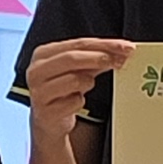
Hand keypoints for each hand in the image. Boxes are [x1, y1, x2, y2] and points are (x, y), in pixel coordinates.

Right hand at [21, 36, 137, 132]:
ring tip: (84, 86)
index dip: (105, 44)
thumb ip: (96, 57)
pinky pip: (75, 102)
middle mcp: (36, 70)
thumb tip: (123, 50)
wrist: (49, 120)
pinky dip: (80, 102)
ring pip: (75, 80)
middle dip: (100, 58)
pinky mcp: (46, 112)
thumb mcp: (78, 68)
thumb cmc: (65, 88)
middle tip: (121, 61)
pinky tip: (74, 103)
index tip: (126, 47)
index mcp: (43, 54)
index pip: (78, 43)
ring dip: (87, 83)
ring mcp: (38, 91)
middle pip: (72, 58)